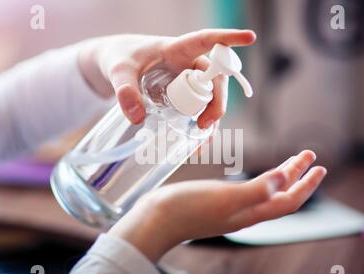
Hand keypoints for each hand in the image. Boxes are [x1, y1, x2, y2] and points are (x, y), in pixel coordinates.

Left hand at [78, 29, 255, 127]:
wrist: (114, 65)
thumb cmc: (118, 59)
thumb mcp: (118, 72)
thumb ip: (124, 91)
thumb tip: (137, 118)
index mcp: (176, 48)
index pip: (206, 41)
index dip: (228, 38)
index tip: (249, 37)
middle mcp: (187, 63)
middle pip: (215, 78)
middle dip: (217, 101)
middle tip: (205, 124)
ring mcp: (187, 80)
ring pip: (210, 97)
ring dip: (212, 117)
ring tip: (202, 141)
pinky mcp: (183, 94)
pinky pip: (199, 108)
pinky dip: (201, 125)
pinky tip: (197, 145)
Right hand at [108, 150, 326, 262]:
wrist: (156, 220)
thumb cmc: (186, 209)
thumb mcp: (224, 198)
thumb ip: (256, 191)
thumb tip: (283, 180)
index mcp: (250, 213)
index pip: (288, 200)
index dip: (306, 184)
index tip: (319, 166)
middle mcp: (245, 212)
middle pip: (280, 195)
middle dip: (297, 175)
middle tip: (308, 156)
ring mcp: (232, 209)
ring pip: (266, 192)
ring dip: (282, 176)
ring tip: (290, 162)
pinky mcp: (219, 203)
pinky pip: (250, 191)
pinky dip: (262, 179)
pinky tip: (258, 174)